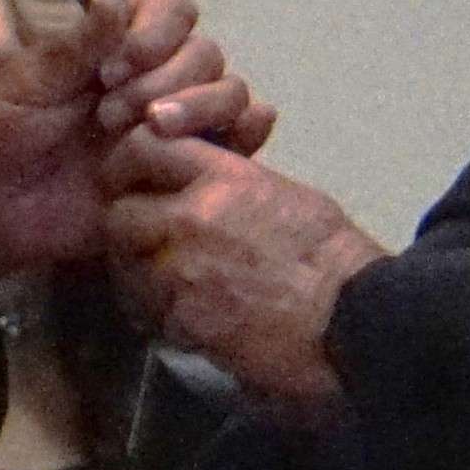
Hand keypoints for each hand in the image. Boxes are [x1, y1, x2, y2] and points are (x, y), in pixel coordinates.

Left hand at [0, 0, 271, 278]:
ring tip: (152, 134)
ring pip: (229, 92)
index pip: (172, 11)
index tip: (111, 68)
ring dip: (202, 105)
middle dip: (168, 78)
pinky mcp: (185, 171)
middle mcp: (154, 78)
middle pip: (205, 53)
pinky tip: (224, 142)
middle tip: (111, 113)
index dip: (156, 31)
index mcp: (116, 46)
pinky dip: (245, 134)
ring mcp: (173, 125)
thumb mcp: (23, 85)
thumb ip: (75, 46)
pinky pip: (238, 142)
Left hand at [102, 132, 386, 404]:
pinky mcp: (183, 321)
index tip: (136, 179)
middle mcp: (191, 218)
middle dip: (130, 230)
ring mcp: (181, 273)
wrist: (350, 319)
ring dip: (141, 277)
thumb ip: (231, 186)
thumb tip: (203, 187)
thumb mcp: (282, 196)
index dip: (130, 164)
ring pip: (127, 269)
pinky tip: (187, 319)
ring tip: (169, 286)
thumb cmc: (332, 257)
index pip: (144, 148)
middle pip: (120, 214)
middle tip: (148, 243)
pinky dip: (161, 316)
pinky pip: (150, 313)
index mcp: (222, 179)